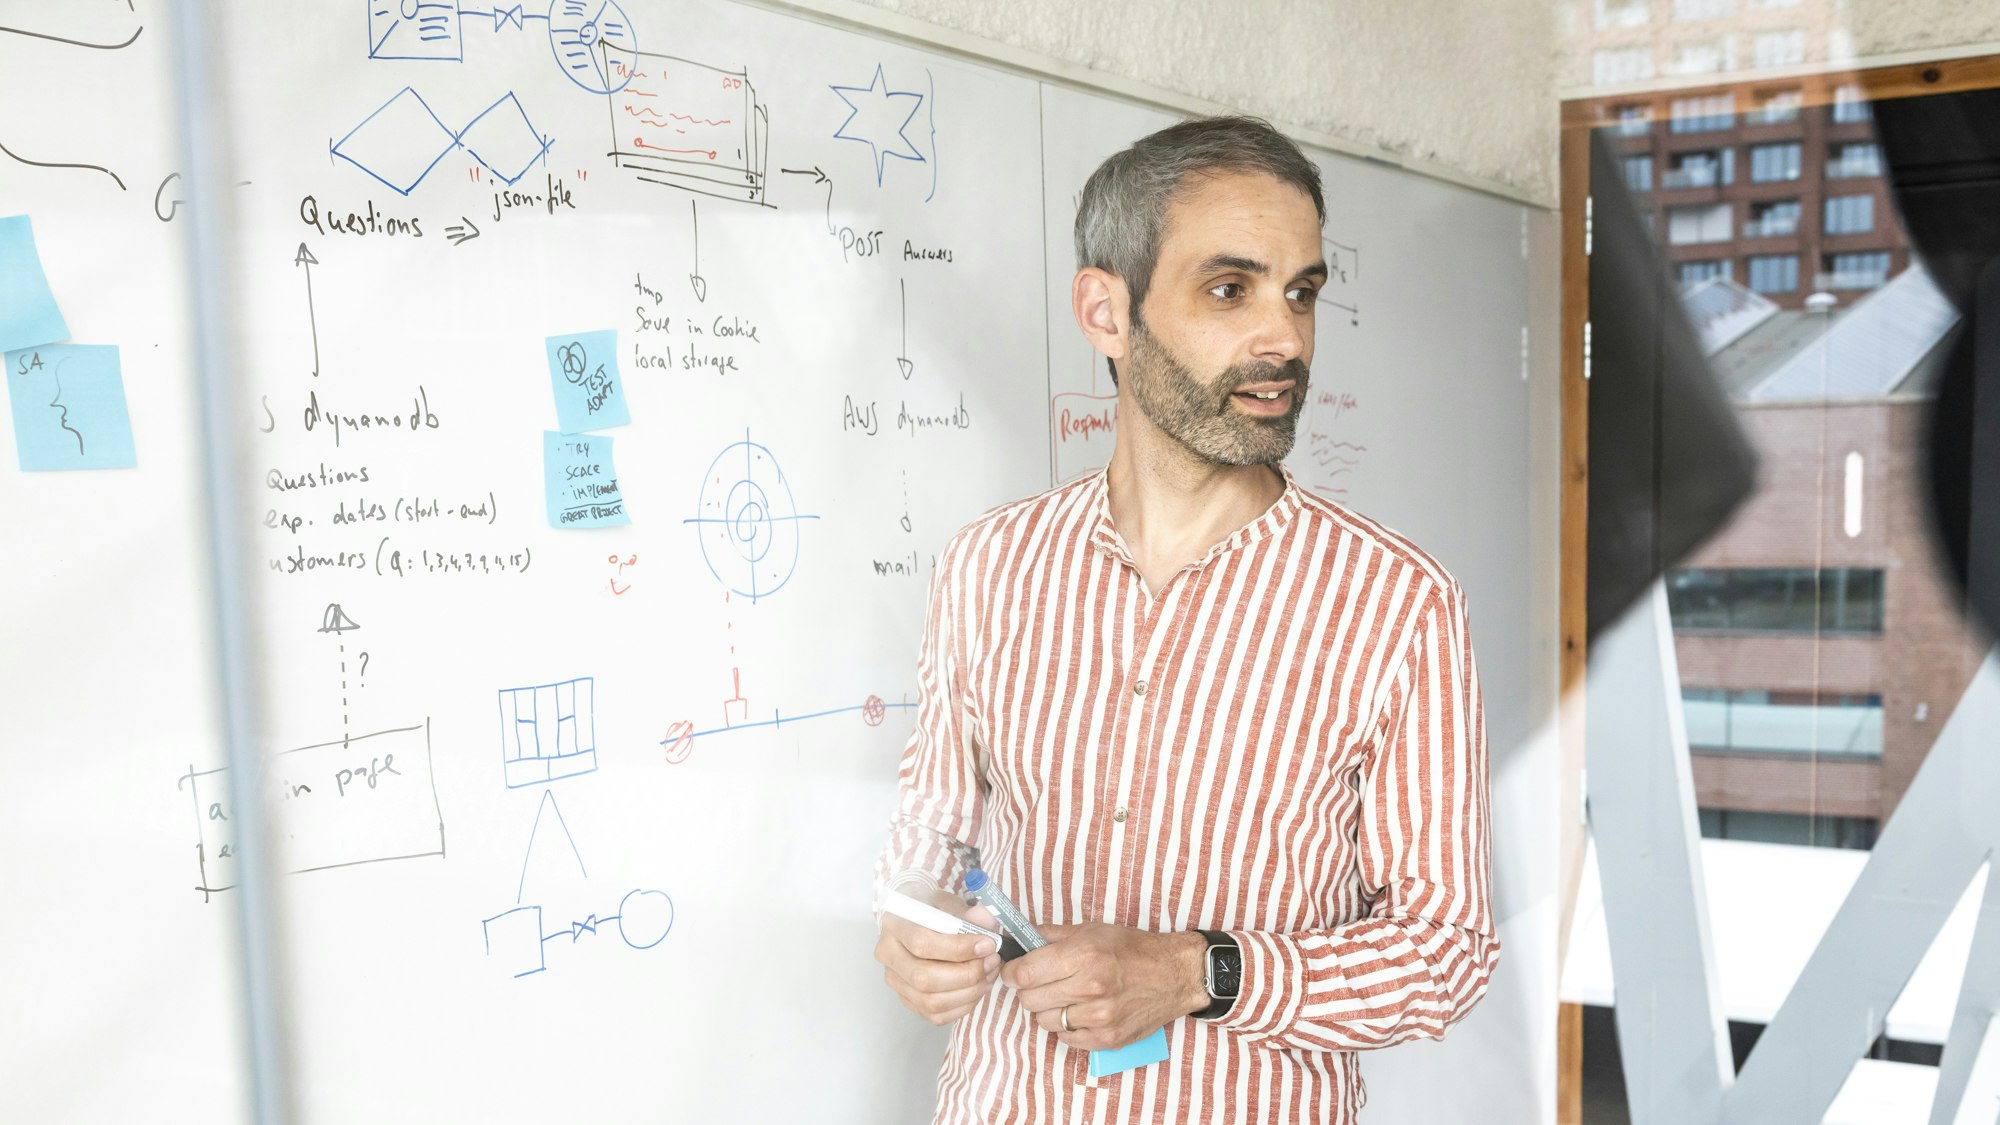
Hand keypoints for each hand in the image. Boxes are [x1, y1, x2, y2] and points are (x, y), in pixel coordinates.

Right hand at [875, 885, 1002, 1025]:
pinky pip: (936, 1016)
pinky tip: (977, 988)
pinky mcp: (908, 1001)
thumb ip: (966, 911)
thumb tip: (983, 919)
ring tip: (989, 974)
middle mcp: (888, 956)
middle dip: (966, 974)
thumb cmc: (933, 911)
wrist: (918, 924)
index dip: (958, 948)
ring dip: (969, 992)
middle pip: (924, 978)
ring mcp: (896, 982)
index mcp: (894, 926)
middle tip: (991, 961)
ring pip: (931, 1002)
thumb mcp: (948, 903)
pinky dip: (963, 1006)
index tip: (987, 945)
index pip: (922, 943)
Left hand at [1002, 923, 1207, 1050]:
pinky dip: (1067, 1027)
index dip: (1011, 972)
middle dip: (1028, 990)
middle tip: (1039, 983)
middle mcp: (1090, 988)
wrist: (1174, 975)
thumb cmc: (1133, 949)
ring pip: (1045, 1021)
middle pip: (1030, 1000)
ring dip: (1047, 1009)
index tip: (1012, 971)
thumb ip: (1050, 935)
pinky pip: (1066, 1039)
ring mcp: (1099, 1018)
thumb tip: (1018, 938)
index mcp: (1083, 955)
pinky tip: (1079, 1012)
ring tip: (1063, 997)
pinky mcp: (1108, 1039)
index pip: (1024, 973)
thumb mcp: (1091, 930)